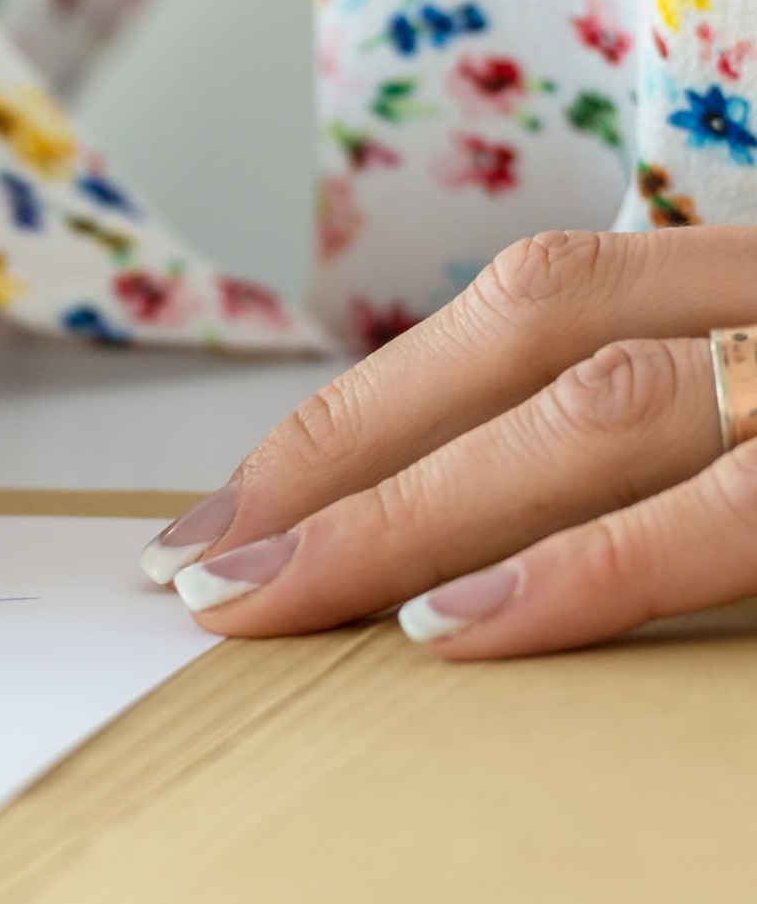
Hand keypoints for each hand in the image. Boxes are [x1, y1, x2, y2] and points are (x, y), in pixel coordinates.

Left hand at [141, 229, 756, 657]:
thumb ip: (649, 442)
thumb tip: (457, 534)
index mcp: (755, 280)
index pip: (534, 308)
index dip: (365, 409)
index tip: (229, 512)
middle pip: (534, 342)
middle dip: (346, 458)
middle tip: (202, 571)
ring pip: (602, 410)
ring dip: (417, 510)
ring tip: (274, 597)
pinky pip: (730, 510)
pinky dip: (586, 566)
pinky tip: (455, 623)